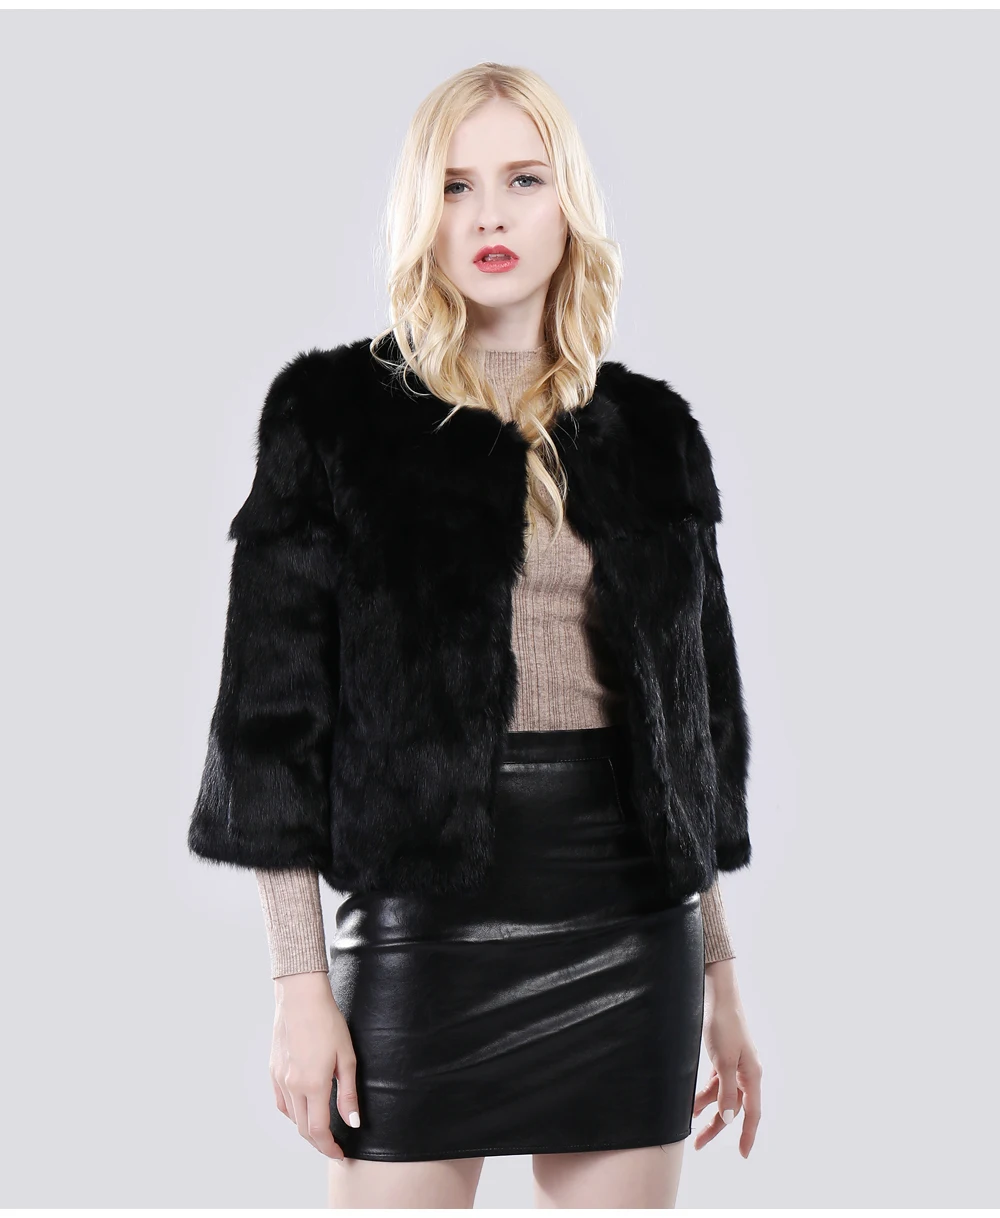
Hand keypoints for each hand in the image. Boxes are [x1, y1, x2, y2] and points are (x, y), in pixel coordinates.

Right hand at [269, 971, 359, 1160]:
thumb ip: (347, 1093)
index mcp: (313, 1084)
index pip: (319, 1131)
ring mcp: (280, 1079)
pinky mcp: (274, 1071)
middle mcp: (293, 1086)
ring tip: (322, 1130)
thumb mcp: (346, 1057)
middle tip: (333, 1147)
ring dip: (306, 1129)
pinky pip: (282, 1102)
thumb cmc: (328, 1023)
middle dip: (319, 1143)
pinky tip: (303, 1110)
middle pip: (304, 1129)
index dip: (329, 1148)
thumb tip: (352, 1122)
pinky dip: (292, 1113)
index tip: (340, 1154)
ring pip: (292, 1117)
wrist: (301, 999)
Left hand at [693, 958, 761, 1157]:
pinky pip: (714, 1083)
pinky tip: (692, 1103)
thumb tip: (730, 1117)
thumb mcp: (724, 1060)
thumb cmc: (723, 1024)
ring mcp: (734, 1064)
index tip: (743, 1155)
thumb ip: (726, 1090)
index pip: (752, 1112)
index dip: (747, 1134)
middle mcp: (746, 1072)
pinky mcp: (721, 1057)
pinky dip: (703, 1093)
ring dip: (706, 1108)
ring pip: (721, 1095)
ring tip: (688, 1122)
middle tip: (698, 1143)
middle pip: (733, 1107)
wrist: (716, 994)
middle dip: (716, 1126)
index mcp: (752, 1074)